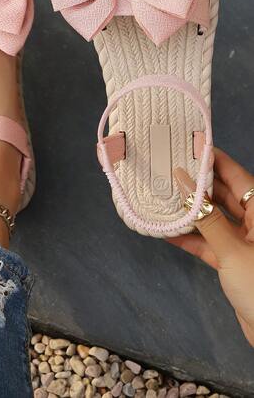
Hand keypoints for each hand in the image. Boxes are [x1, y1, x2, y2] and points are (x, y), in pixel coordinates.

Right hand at [170, 148, 253, 345]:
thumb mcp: (233, 249)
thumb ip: (206, 217)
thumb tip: (183, 182)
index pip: (236, 175)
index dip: (213, 160)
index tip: (188, 146)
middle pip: (223, 195)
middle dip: (196, 184)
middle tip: (168, 170)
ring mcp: (244, 242)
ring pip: (213, 219)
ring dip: (190, 212)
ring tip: (162, 197)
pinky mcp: (234, 261)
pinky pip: (209, 243)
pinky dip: (190, 238)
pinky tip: (167, 231)